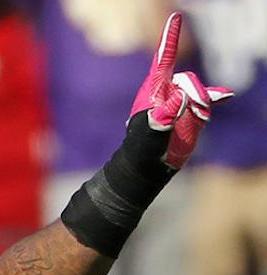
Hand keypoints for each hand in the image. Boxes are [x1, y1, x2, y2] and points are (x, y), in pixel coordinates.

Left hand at [126, 14, 230, 172]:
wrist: (149, 164)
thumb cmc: (142, 148)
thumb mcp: (150, 132)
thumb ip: (164, 115)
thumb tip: (181, 97)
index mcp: (154, 89)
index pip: (164, 57)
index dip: (171, 37)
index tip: (176, 17)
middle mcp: (169, 90)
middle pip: (190, 80)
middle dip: (195, 95)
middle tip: (192, 112)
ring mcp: (182, 99)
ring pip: (201, 91)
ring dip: (202, 106)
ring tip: (196, 121)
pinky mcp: (193, 110)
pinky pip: (209, 99)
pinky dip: (216, 97)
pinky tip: (226, 96)